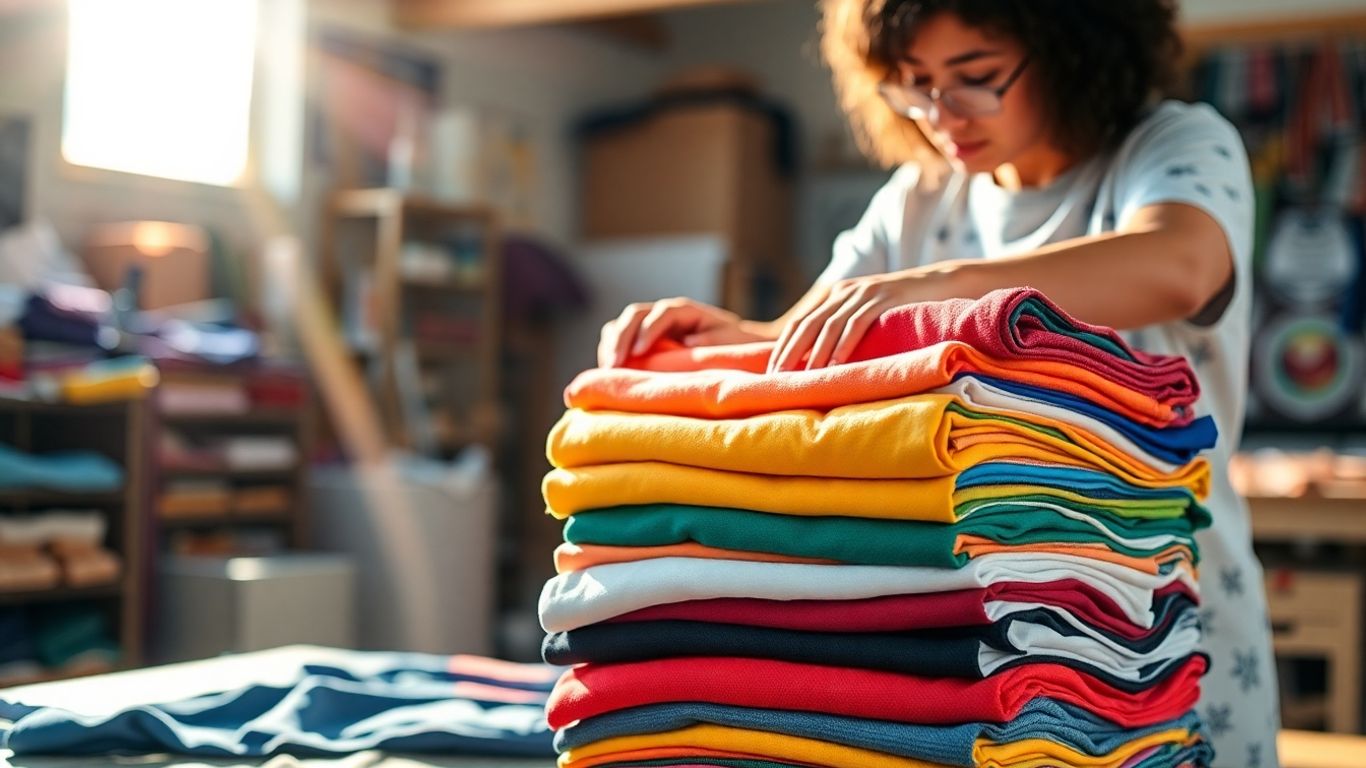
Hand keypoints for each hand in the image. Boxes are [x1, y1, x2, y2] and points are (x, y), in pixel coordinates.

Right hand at [597, 297, 757, 367]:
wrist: (732, 344)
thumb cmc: (732, 343)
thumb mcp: (728, 340)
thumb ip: (710, 339)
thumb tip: (687, 342)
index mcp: (686, 311)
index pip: (662, 313)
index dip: (649, 330)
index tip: (640, 353)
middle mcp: (664, 313)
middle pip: (635, 314)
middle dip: (621, 338)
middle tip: (613, 364)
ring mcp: (650, 324)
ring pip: (622, 324)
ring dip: (611, 345)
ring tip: (608, 370)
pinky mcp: (642, 338)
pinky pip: (619, 339)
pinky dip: (611, 352)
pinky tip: (610, 372)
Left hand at [768, 268, 960, 372]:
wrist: (938, 283)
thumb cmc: (900, 307)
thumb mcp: (864, 313)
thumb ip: (842, 328)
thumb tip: (818, 362)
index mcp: (834, 294)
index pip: (800, 322)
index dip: (783, 347)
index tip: (771, 372)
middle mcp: (844, 291)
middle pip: (808, 323)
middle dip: (790, 352)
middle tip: (778, 378)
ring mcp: (863, 292)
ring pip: (830, 325)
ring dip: (815, 353)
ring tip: (804, 376)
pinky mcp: (883, 298)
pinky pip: (857, 324)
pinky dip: (844, 345)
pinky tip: (835, 364)